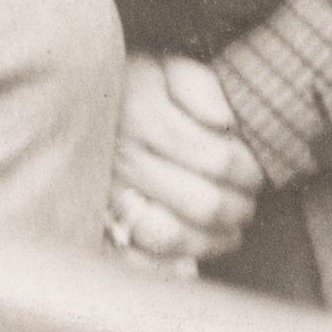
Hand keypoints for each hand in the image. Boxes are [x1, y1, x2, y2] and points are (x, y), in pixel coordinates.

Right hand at [109, 54, 263, 265]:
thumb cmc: (132, 79)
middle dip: (239, 207)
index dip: (248, 170)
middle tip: (248, 200)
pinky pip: (133, 260)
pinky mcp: (99, 218)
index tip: (255, 169)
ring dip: (213, 240)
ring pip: (171, 237)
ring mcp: (109, 194)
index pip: (217, 159)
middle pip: (203, 203)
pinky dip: (166, 268)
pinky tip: (190, 263)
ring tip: (230, 228)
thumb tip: (226, 122)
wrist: (76, 94)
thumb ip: (200, 87)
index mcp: (144, 117)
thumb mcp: (165, 63)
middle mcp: (125, 159)